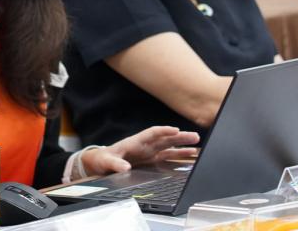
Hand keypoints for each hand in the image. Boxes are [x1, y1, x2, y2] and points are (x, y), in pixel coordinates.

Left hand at [80, 126, 199, 175]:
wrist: (100, 163)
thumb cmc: (102, 159)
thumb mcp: (106, 161)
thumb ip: (115, 163)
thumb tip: (125, 167)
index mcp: (134, 142)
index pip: (151, 133)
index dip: (163, 131)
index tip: (175, 130)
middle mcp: (144, 145)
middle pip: (164, 138)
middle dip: (179, 137)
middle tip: (195, 136)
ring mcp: (149, 152)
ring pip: (168, 146)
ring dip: (182, 145)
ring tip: (196, 143)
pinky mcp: (151, 160)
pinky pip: (167, 156)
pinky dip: (179, 155)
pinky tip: (189, 155)